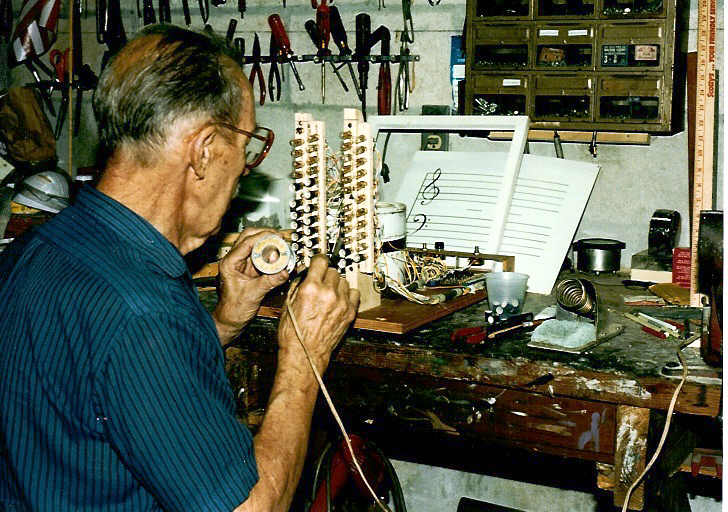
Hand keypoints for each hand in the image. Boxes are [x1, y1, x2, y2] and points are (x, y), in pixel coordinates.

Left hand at [212, 228, 290, 342]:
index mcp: (230, 263)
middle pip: (250, 238)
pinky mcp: (250, 270)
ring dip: (269, 245)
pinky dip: (270, 256)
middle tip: (280, 239)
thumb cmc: (233, 309)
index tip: (277, 236)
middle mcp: (234, 260)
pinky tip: (279, 258)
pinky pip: (261, 257)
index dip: (263, 236)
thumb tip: (284, 272)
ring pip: (256, 246)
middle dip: (266, 236)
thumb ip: (270, 282)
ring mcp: (242, 264)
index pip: (246, 241)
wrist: (231, 320)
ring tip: (282, 248)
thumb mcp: (253, 294)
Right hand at [277, 254, 359, 374]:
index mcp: (310, 288)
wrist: (305, 354)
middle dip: (326, 275)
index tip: (318, 264)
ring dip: (336, 285)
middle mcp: (328, 292)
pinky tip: (339, 300)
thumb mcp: (288, 304)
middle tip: (320, 284)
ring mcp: (341, 302)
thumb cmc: (294, 333)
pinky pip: (354, 293)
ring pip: (343, 281)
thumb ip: (298, 284)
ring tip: (328, 295)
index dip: (318, 262)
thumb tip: (304, 272)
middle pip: (333, 271)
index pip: (321, 261)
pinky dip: (347, 295)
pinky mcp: (350, 312)